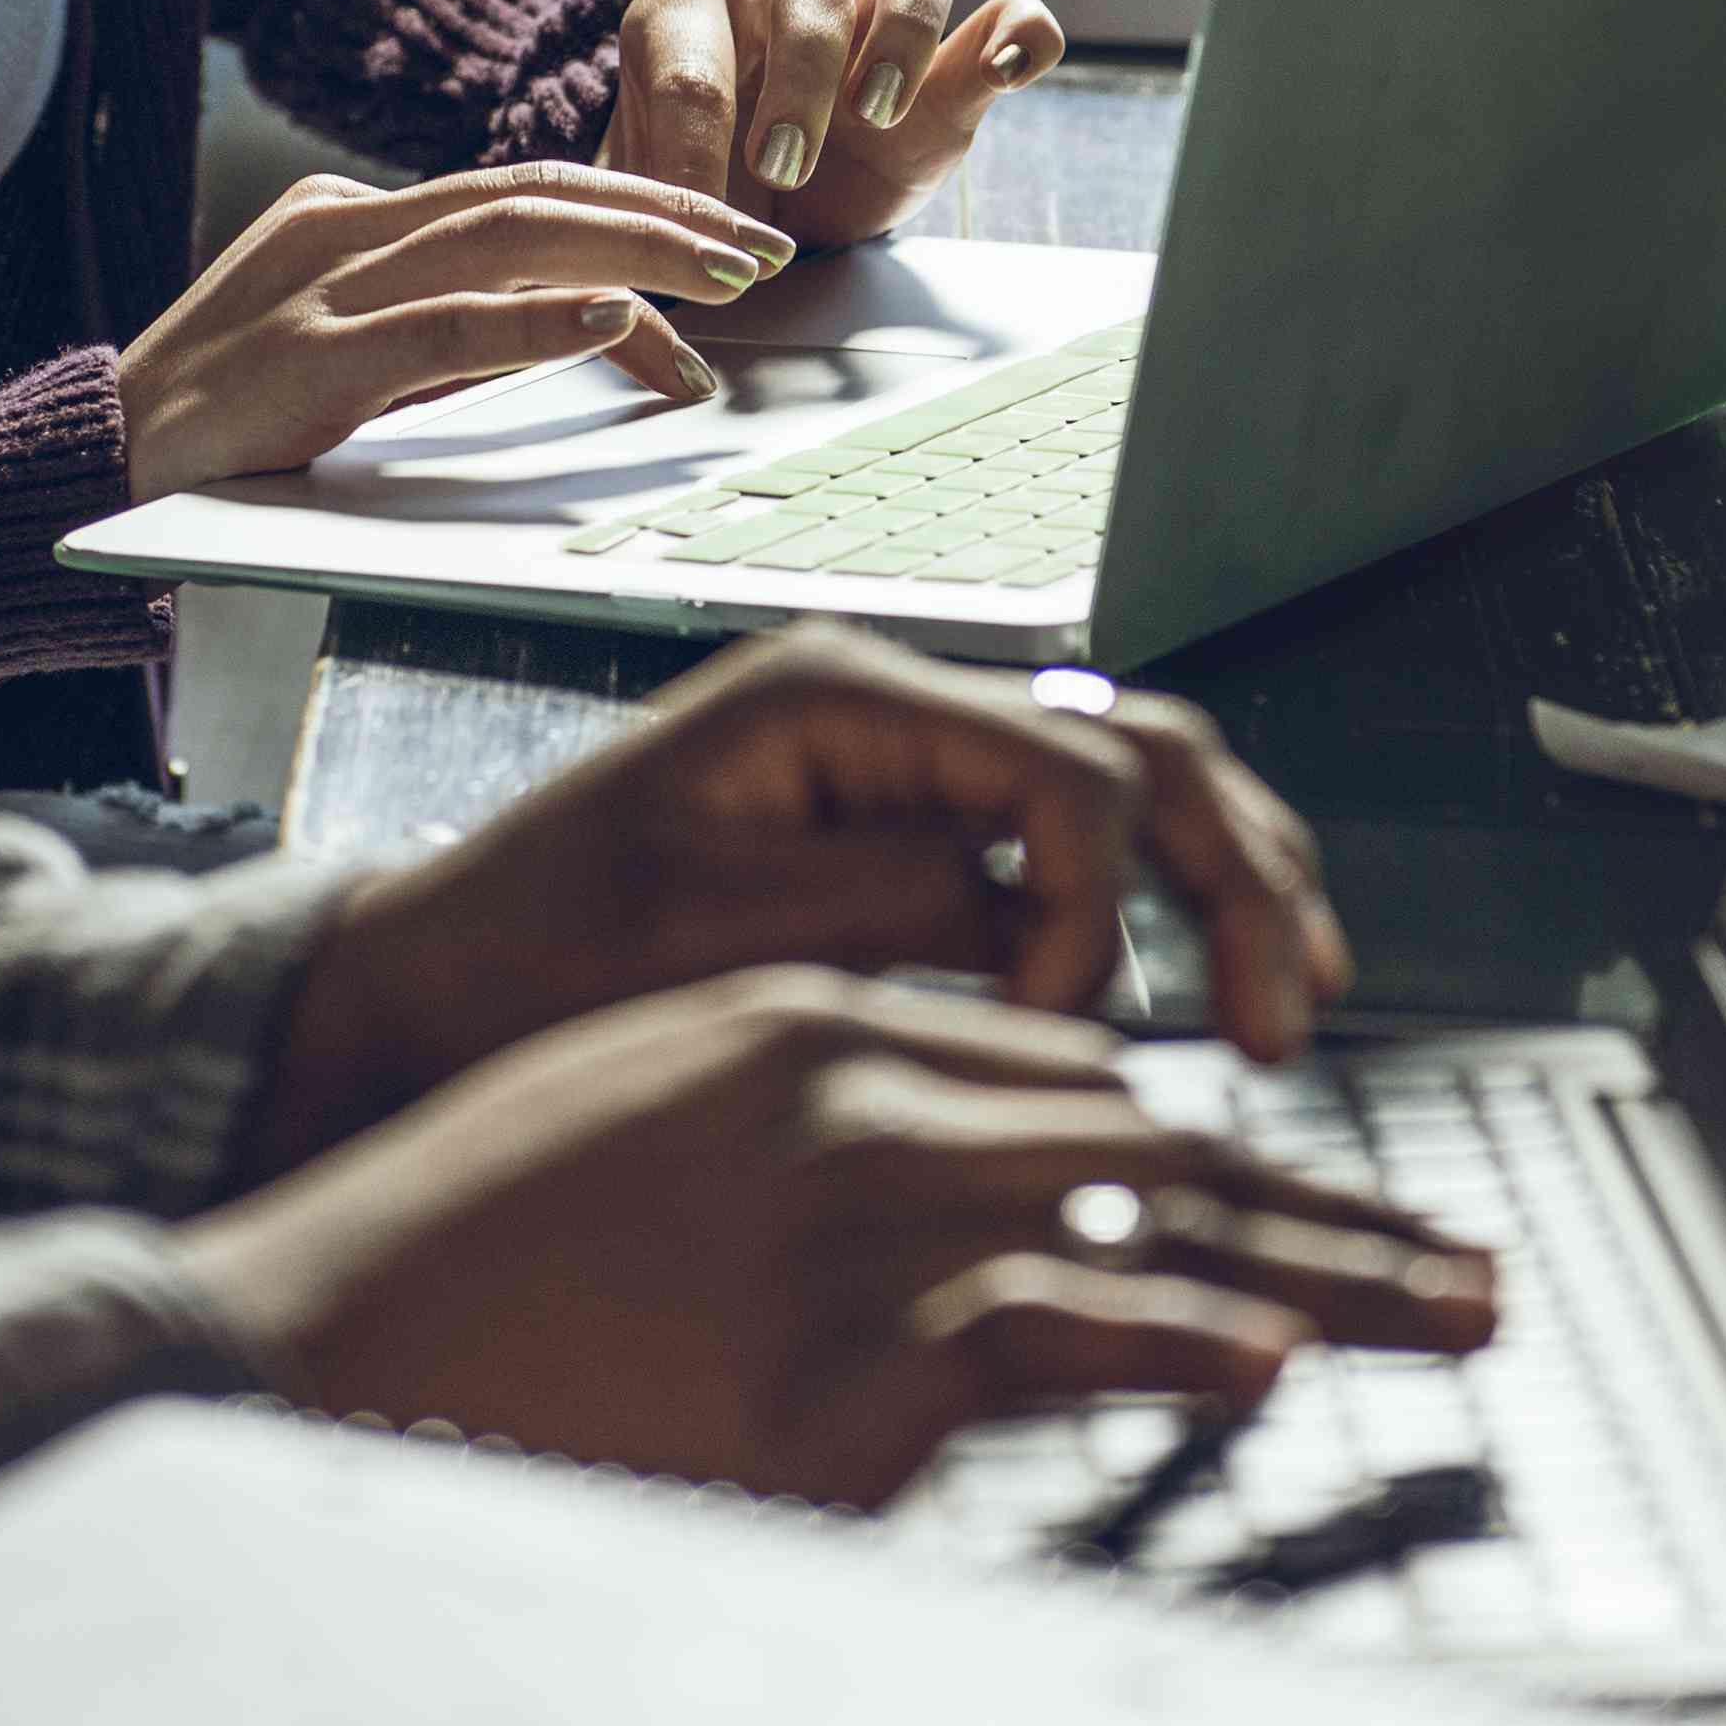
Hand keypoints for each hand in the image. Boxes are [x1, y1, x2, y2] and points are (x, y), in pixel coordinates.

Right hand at [116, 166, 792, 497]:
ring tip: (725, 278)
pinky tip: (616, 317)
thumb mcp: (352, 353)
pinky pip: (444, 328)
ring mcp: (321, 287)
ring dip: (633, 252)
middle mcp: (343, 226)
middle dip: (664, 216)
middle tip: (763, 249)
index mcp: (352, 214)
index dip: (635, 206)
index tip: (723, 244)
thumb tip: (597, 326)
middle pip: (533, 193)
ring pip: (505, 237)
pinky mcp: (307, 360)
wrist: (89, 464)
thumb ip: (450, 326)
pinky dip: (537, 319)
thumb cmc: (229, 424)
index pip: (522, 192)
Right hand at [178, 971, 1495, 1509]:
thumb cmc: (474, 1257)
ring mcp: (854, 1210)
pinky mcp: (837, 1347)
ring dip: (1331, 1270)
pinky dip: (1172, 1343)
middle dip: (1329, 1207)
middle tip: (1468, 1277)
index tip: (1324, 1221)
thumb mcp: (658, 1141)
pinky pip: (1054, 1330)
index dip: (1218, 1156)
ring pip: (1156, 1206)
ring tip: (1460, 1314)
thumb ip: (811, 1147)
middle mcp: (860, 1089)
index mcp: (817, 1032)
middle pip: (1159, 1127)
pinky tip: (1266, 1368)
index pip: (1075, 1075)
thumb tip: (958, 1220)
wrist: (316, 1337)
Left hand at [252, 630, 1357, 1163]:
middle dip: (1235, 876)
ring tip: (1293, 1001)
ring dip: (1230, 883)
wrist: (432, 994)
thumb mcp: (711, 941)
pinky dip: (1156, 913)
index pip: (1063, 770)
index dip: (1096, 906)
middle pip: (1140, 749)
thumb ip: (899, 910)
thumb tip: (1065, 934)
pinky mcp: (912, 838)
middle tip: (1285, 1019)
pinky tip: (1205, 990)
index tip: (1054, 1031)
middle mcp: (896, 704)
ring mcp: (911, 766)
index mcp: (842, 694)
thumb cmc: (534, 964)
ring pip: (1137, 785)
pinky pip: (1073, 850)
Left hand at [604, 0, 1062, 248]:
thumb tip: (651, 287)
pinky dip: (1017, 31)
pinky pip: (1000, 15)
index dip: (691, 153)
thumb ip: (645, 231)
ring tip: (880, 113)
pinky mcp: (944, 69)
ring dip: (900, 40)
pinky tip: (1013, 68)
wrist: (732, 203)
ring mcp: (870, 20)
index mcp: (682, 11)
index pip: (688, 69)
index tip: (695, 227)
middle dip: (796, 88)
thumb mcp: (641, 205)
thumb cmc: (676, 187)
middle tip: (781, 170)